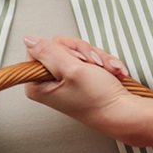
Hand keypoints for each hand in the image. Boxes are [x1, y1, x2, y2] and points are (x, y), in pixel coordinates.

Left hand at [22, 34, 144, 141]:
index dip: (63, 49)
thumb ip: (47, 51)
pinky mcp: (80, 78)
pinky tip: (112, 72)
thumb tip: (28, 39)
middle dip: (84, 53)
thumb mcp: (71, 69)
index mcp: (37, 83)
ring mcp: (65, 80)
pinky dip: (103, 63)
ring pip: (77, 52)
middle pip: (60, 47)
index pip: (40, 49)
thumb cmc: (98, 99)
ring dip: (97, 58)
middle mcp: (48, 82)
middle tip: (93, 65)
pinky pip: (89, 59)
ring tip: (107, 71)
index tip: (77, 61)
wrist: (124, 113)